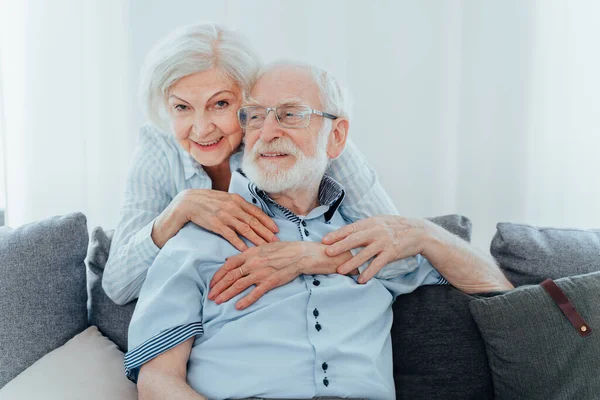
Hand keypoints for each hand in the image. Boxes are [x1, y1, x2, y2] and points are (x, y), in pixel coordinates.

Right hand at [153, 189, 278, 250]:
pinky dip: (240, 243)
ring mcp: (225, 216)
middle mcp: (233, 207)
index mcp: (236, 200)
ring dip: (257, 239)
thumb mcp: (224, 198)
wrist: (188, 202)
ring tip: (265, 247)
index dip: (267, 221)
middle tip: (276, 241)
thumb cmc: (207, 201)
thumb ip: (237, 204)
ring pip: (245, 229)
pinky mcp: (216, 224)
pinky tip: (247, 250)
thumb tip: (250, 212)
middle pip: (254, 222)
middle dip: (266, 232)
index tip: (276, 230)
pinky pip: (231, 235)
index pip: (256, 212)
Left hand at [207, 242, 354, 309]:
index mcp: (250, 254)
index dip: (219, 275)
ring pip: (239, 285)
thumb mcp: (261, 247)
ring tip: (218, 301)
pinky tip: (238, 306)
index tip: (212, 283)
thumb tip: (228, 260)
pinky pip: (256, 292)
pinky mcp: (271, 282)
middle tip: (210, 296)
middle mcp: (253, 263)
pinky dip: (246, 300)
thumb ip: (245, 254)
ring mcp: (261, 273)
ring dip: (227, 294)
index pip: (229, 265)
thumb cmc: (281, 250)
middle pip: (231, 276)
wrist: (300, 254)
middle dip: (219, 287)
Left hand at [323, 216, 428, 282]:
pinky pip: (377, 264)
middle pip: (354, 240)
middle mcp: (376, 231)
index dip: (337, 234)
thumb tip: (347, 231)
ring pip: (364, 254)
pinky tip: (361, 280)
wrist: (418, 232)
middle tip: (327, 253)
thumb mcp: (380, 221)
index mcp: (371, 222)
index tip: (324, 240)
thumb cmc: (396, 227)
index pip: (351, 228)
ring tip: (340, 271)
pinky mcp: (391, 253)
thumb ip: (365, 226)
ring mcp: (384, 242)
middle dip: (340, 247)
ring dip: (351, 263)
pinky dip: (369, 272)